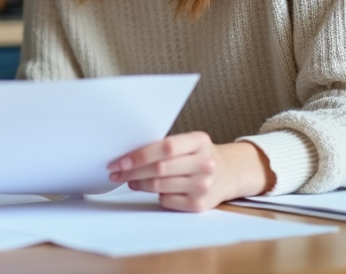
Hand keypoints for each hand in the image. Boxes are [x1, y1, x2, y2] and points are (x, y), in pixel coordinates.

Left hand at [107, 133, 273, 211]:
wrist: (230, 173)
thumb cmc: (200, 155)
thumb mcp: (190, 143)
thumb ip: (165, 146)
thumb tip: (129, 154)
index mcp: (199, 141)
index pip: (165, 147)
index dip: (140, 155)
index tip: (120, 160)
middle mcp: (205, 163)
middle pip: (159, 169)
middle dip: (132, 171)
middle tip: (116, 172)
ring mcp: (204, 186)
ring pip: (160, 186)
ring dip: (138, 184)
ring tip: (129, 180)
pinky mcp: (200, 205)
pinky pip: (167, 200)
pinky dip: (155, 195)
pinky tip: (150, 189)